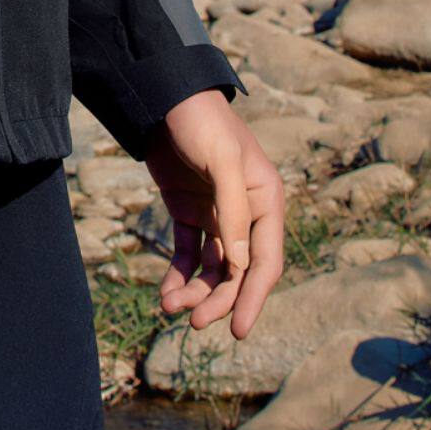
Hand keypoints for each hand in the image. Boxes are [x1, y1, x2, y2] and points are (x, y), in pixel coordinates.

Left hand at [143, 89, 284, 338]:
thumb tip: (240, 265)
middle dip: (218, 299)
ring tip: (169, 306)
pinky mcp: (189, 211)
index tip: (238, 331)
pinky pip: (189, 253)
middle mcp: (246, 213)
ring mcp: (217, 214)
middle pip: (237, 272)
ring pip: (212, 268)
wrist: (164, 98)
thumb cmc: (202, 123)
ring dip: (195, 291)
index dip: (253, 298)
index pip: (265, 262)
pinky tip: (167, 293)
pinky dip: (180, 275)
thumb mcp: (222, 161)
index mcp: (265, 202)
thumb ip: (233, 211)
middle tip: (194, 323)